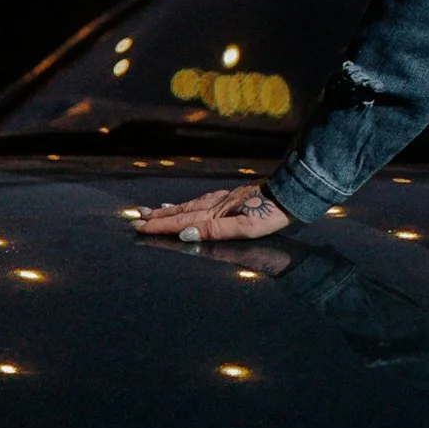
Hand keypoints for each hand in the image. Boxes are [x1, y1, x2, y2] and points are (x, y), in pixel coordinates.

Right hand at [136, 183, 289, 243]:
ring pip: (190, 206)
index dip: (159, 226)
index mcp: (216, 214)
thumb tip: (185, 234)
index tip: (138, 227)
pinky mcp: (233, 197)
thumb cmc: (271, 214)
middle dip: (158, 218)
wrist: (292, 194)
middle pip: (181, 213)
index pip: (181, 222)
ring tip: (153, 212)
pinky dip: (188, 205)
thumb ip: (214, 231)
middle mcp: (216, 204)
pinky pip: (202, 201)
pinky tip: (187, 205)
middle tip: (136, 219)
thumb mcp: (245, 228)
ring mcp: (224, 199)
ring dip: (170, 211)